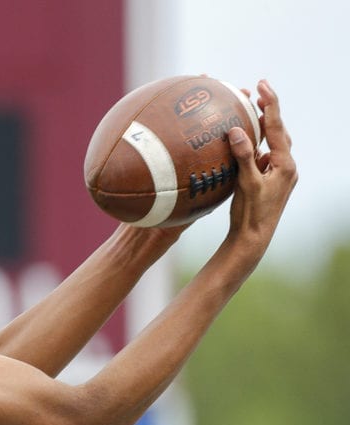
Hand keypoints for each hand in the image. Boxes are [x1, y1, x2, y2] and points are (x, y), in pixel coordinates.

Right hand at [225, 79, 297, 265]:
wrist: (253, 238)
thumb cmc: (250, 213)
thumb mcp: (246, 183)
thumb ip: (244, 156)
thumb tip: (238, 130)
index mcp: (285, 164)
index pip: (277, 127)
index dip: (270, 103)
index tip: (261, 85)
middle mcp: (287, 167)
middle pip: (279, 131)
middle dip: (268, 111)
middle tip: (257, 92)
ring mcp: (280, 174)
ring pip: (274, 143)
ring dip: (264, 127)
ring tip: (251, 112)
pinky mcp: (272, 181)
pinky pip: (265, 156)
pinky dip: (257, 145)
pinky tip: (244, 143)